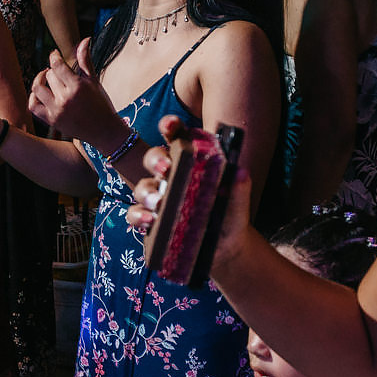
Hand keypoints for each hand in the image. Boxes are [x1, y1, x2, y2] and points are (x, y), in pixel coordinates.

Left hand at [28, 37, 119, 141]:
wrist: (104, 131)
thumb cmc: (101, 104)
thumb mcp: (94, 81)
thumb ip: (85, 61)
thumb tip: (84, 39)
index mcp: (77, 87)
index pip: (56, 64)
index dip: (53, 56)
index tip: (54, 54)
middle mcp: (65, 99)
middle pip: (49, 76)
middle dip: (53, 71)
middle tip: (60, 73)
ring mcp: (57, 111)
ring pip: (38, 88)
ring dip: (40, 80)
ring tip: (46, 79)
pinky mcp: (52, 121)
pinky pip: (33, 106)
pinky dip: (33, 97)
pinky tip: (40, 93)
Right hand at [127, 115, 253, 271]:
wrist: (224, 251)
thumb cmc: (229, 218)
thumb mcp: (236, 204)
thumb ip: (239, 189)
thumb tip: (241, 172)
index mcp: (190, 163)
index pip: (177, 138)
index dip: (170, 126)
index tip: (170, 125)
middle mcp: (170, 177)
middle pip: (153, 159)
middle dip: (155, 159)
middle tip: (166, 168)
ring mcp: (158, 199)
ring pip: (142, 187)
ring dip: (147, 192)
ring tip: (159, 202)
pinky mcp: (150, 222)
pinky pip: (135, 214)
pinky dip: (139, 216)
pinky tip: (150, 220)